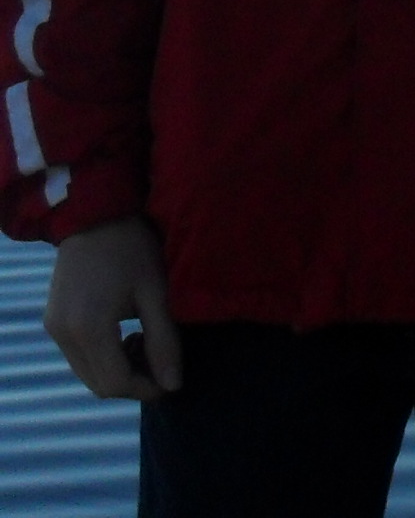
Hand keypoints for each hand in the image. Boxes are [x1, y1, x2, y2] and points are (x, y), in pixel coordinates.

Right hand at [43, 217, 178, 402]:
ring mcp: (54, 330)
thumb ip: (164, 340)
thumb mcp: (156, 292)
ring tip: (145, 342)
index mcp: (89, 329)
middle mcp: (64, 336)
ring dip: (118, 371)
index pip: (116, 383)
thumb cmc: (133, 249)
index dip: (147, 389)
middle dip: (134, 382)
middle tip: (161, 359)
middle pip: (98, 384)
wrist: (96, 216)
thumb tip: (172, 385)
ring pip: (87, 373)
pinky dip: (103, 358)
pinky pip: (78, 357)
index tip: (172, 380)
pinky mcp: (52, 322)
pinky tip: (125, 334)